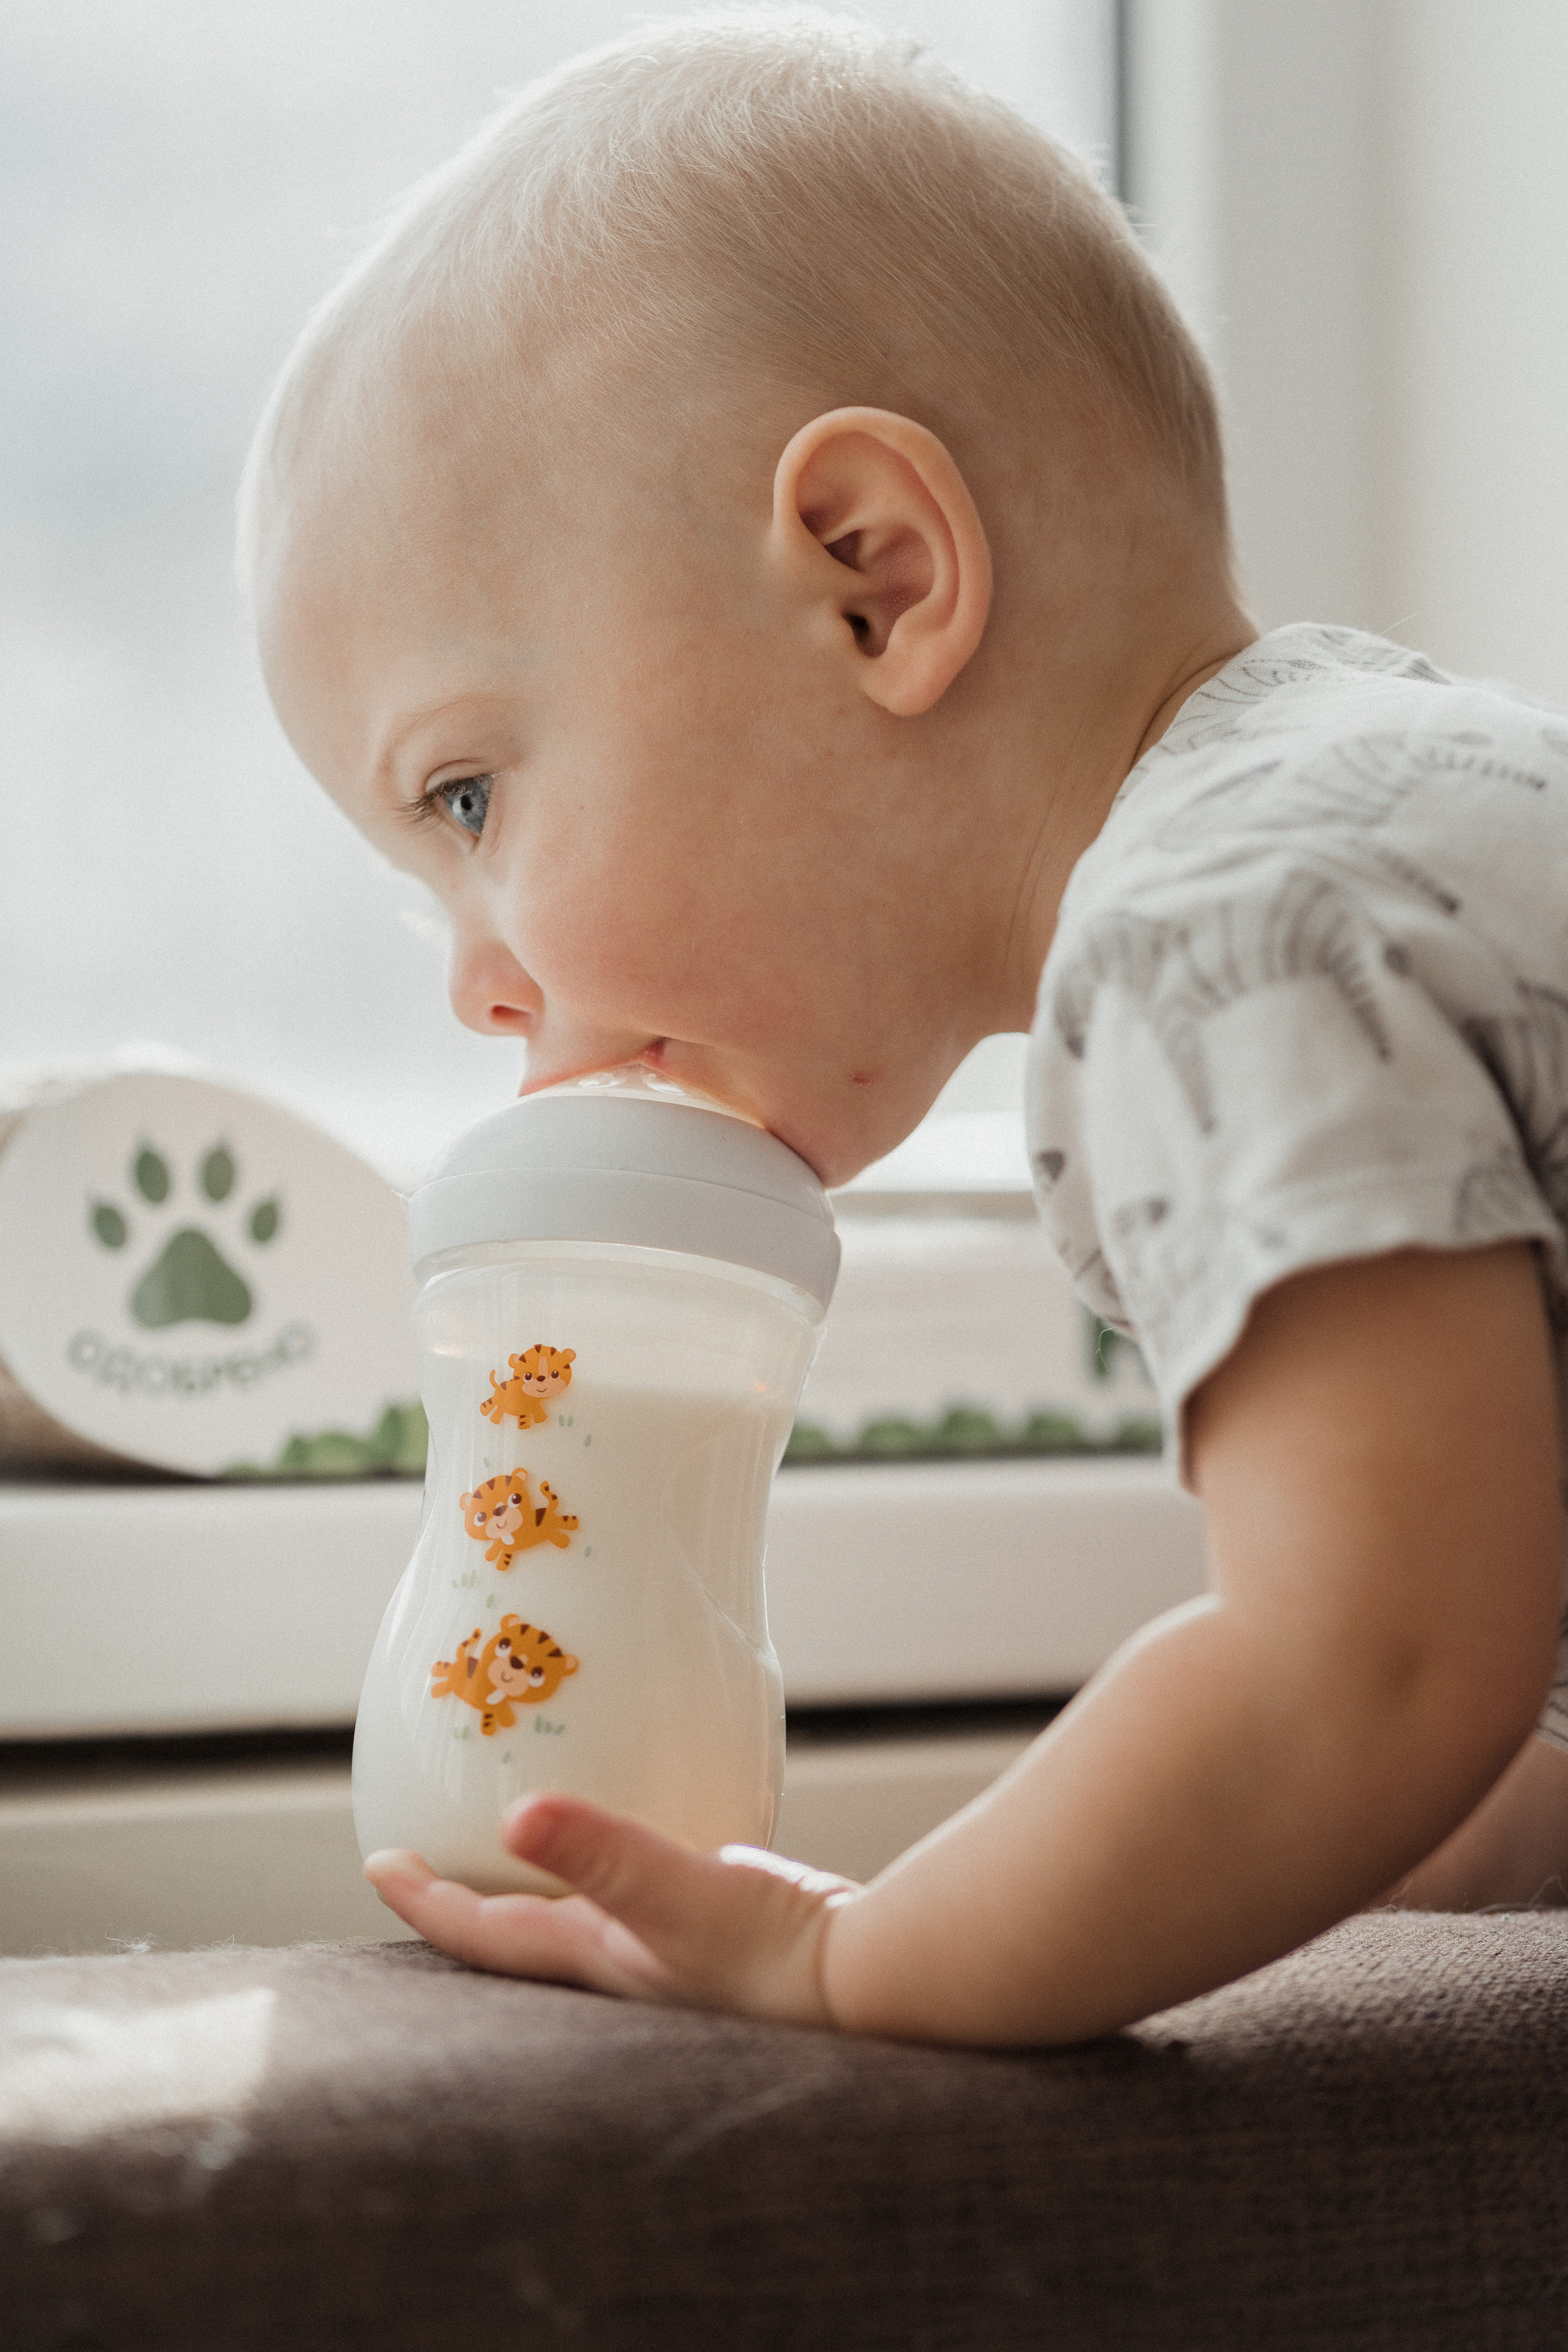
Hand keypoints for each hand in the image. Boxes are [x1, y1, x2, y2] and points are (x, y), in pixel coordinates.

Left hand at [364, 1793, 860, 2026]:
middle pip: (517, 1939)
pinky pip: (638, 1898)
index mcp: (597, 1958)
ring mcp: (671, 1954)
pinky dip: (612, 1868)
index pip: (484, 1935)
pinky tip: (637, 1835)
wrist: (870, 1988)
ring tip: (514, 1849)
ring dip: (536, 1890)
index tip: (376, 1864)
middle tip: (425, 1863)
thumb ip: (604, 1853)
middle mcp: (622, 1964)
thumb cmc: (775, 1952)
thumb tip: (516, 1818)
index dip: (425, 1901)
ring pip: (578, 1921)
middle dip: (467, 1905)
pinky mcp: (718, 1931)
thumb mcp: (680, 1893)